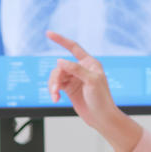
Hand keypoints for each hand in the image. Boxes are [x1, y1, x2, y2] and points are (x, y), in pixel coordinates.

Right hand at [46, 31, 142, 151]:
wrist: (102, 118)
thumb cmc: (102, 99)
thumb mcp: (91, 81)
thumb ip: (76, 69)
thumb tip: (60, 61)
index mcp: (90, 63)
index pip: (73, 47)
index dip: (61, 40)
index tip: (48, 33)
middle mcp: (81, 69)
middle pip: (61, 66)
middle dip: (56, 77)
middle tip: (56, 89)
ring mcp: (75, 79)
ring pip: (57, 76)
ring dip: (53, 85)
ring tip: (54, 95)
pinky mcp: (69, 88)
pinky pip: (56, 85)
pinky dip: (54, 91)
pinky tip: (55, 98)